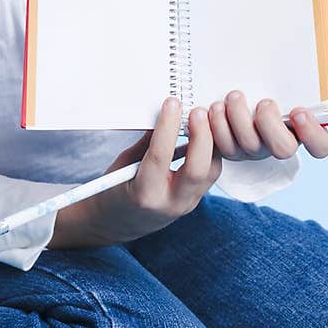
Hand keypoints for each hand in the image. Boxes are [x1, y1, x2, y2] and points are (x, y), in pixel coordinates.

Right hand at [87, 96, 221, 245]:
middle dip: (202, 136)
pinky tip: (206, 134)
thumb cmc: (115, 191)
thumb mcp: (124, 165)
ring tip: (204, 118)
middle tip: (197, 111)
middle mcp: (169, 202)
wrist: (118, 223)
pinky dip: (212, 152)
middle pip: (198, 169)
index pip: (160, 156)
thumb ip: (146, 143)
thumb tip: (165, 116)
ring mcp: (186, 204)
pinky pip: (211, 174)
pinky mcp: (195, 200)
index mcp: (144, 194)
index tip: (172, 104)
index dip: (167, 127)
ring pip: (211, 171)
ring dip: (211, 142)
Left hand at [209, 26, 327, 164]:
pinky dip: (215, 127)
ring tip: (233, 96)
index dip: (312, 135)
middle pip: (282, 150)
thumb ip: (322, 53)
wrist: (243, 81)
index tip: (299, 111)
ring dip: (238, 122)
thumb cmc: (279, 77)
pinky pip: (220, 146)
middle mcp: (279, 141)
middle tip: (263, 102)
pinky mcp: (227, 145)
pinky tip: (211, 107)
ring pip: (247, 148)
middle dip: (270, 127)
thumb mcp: (300, 64)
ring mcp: (253, 146)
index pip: (321, 145)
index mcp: (304, 126)